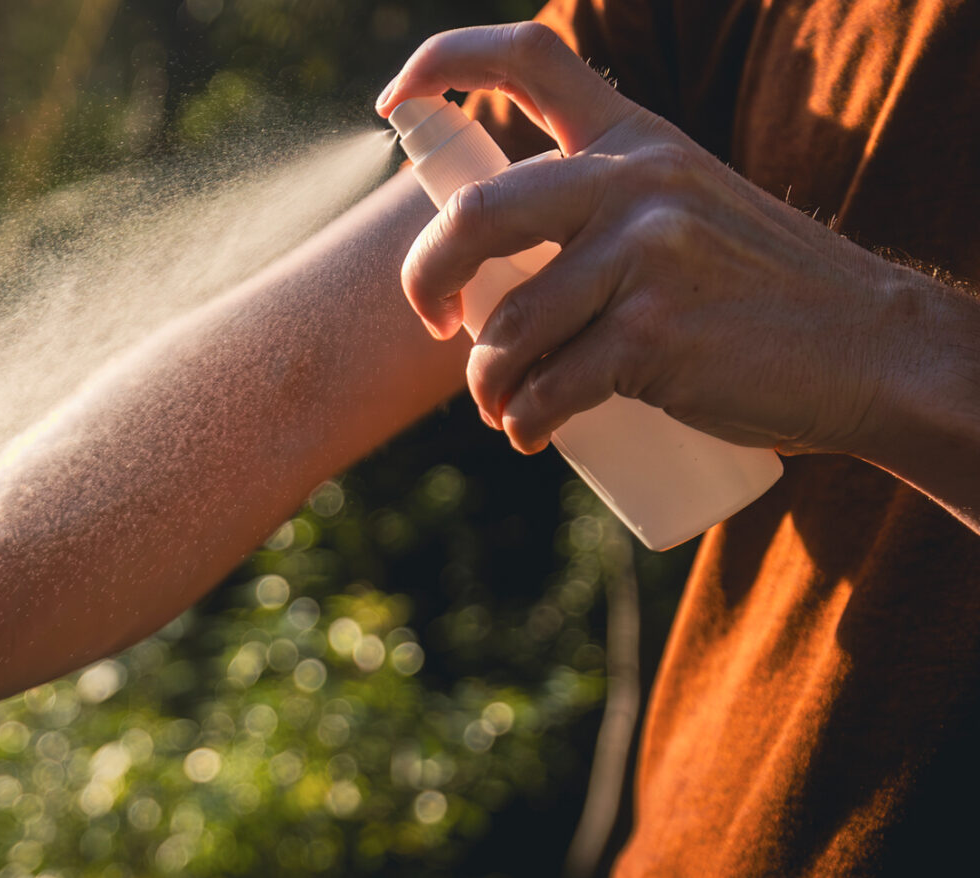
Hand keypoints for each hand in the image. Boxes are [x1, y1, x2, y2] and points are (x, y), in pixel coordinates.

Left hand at [374, 22, 943, 458]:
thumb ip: (599, 208)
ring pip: (505, 328)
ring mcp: (647, 257)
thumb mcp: (684, 208)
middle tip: (434, 320)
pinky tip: (534, 433)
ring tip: (506, 406)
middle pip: (474, 216)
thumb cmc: (756, 292)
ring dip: (487, 384)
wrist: (871, 350)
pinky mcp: (654, 336)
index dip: (441, 64)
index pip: (529, 58)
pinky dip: (525, 422)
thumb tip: (477, 270)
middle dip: (425, 280)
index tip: (393, 102)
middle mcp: (636, 182)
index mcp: (635, 137)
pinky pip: (547, 388)